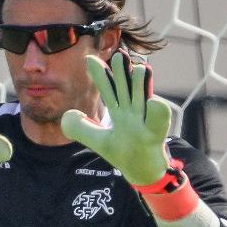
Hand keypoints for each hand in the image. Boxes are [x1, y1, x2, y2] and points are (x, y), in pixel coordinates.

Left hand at [60, 50, 171, 186]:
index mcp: (119, 111)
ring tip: (139, 68)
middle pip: (125, 87)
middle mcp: (132, 111)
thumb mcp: (98, 140)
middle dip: (122, 71)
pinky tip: (152, 102)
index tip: (88, 60)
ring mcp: (145, 120)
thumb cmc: (123, 152)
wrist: (142, 171)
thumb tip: (67, 115)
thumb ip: (81, 128)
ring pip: (144, 96)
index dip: (99, 74)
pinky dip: (156, 109)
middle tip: (118, 55)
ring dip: (141, 82)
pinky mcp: (156, 132)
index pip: (107, 89)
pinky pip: (159, 117)